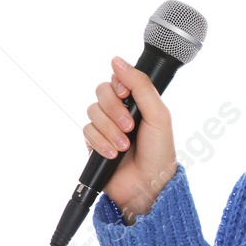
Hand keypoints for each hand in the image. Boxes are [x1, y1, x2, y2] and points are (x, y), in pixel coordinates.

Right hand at [81, 56, 177, 220]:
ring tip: (124, 146)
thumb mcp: (158, 114)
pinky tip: (113, 154)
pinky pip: (86, 131)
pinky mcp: (94, 143)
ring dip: (109, 130)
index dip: (118, 85)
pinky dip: (100, 143)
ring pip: (92, 112)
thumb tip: (117, 60)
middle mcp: (120, 111)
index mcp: (138, 102)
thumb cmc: (159, 152)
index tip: (125, 95)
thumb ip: (140, 85)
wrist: (148, 185)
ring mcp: (106, 127)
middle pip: (100, 92)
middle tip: (129, 126)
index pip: (117, 78)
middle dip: (113, 110)